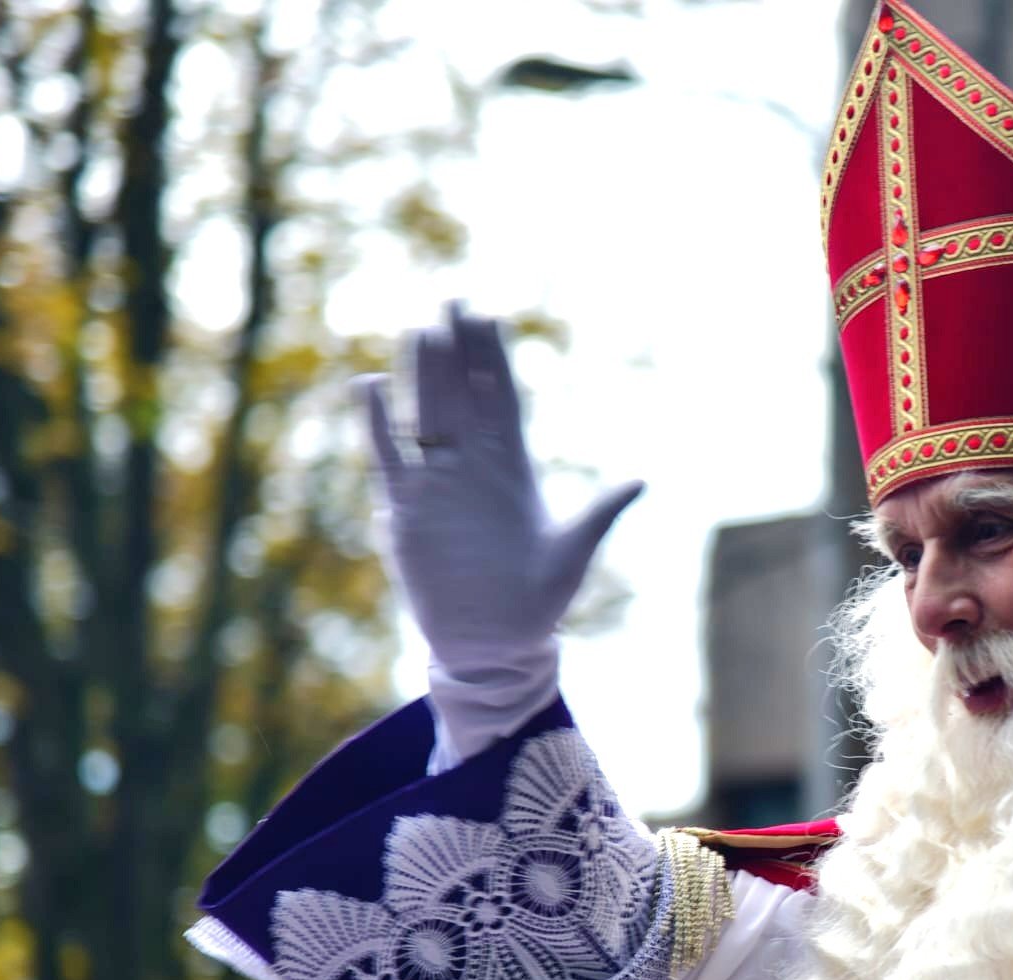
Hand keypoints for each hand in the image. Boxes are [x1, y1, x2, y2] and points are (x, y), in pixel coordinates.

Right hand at [357, 302, 642, 689]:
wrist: (493, 643)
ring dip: (423, 377)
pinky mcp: (406, 511)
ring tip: (419, 332)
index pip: (503, 401)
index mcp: (514, 470)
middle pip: (463, 396)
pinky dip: (378, 425)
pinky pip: (388, 458)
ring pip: (426, 416)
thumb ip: (600, 513)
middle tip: (452, 303)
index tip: (488, 317)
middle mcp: (473, 468)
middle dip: (457, 352)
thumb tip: (642, 480)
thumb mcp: (573, 553)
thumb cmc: (538, 600)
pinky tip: (370, 387)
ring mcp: (438, 485)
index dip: (495, 360)